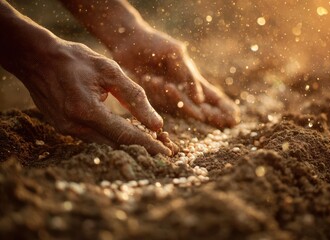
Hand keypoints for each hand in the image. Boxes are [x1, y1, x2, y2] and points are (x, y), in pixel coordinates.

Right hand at [23, 40, 175, 155]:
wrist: (36, 58)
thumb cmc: (75, 60)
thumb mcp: (109, 71)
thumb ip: (134, 98)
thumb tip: (157, 124)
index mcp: (87, 110)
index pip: (126, 136)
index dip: (149, 145)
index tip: (168, 153)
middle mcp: (74, 126)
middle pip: (116, 146)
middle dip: (141, 148)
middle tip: (163, 148)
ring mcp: (66, 130)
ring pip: (104, 144)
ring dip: (127, 144)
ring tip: (149, 142)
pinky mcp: (62, 129)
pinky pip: (93, 139)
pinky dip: (111, 138)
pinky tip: (125, 134)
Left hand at [111, 28, 239, 127]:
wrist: (129, 42)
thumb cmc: (156, 44)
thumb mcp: (175, 54)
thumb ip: (188, 77)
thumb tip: (200, 100)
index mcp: (194, 80)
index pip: (213, 98)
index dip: (224, 109)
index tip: (234, 119)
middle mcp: (184, 93)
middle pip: (200, 110)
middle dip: (204, 114)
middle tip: (210, 116)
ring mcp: (169, 98)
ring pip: (180, 108)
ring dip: (171, 96)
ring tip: (157, 79)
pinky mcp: (154, 100)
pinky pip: (161, 104)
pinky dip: (157, 92)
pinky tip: (149, 78)